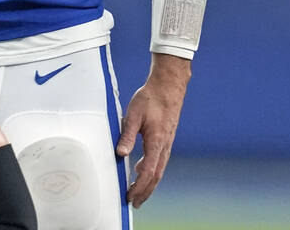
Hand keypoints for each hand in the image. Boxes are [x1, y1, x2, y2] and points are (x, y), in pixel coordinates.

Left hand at [117, 53, 189, 208]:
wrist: (169, 86)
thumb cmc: (151, 98)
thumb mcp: (134, 115)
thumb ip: (127, 135)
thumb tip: (120, 154)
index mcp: (157, 142)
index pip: (149, 172)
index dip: (139, 187)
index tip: (130, 196)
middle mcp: (164, 146)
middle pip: (156, 176)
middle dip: (145, 191)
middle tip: (134, 203)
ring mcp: (167, 143)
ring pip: (159, 169)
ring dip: (148, 183)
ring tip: (138, 192)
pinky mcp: (166, 138)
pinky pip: (159, 160)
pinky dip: (151, 170)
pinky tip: (141, 169)